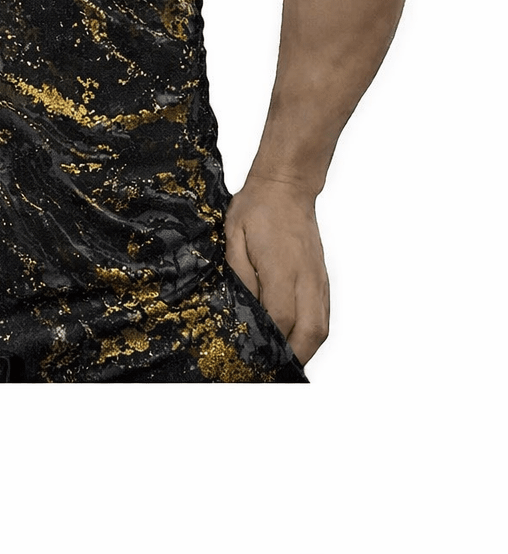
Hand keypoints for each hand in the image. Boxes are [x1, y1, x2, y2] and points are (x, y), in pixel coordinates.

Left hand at [224, 177, 329, 364]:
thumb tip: (243, 308)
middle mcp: (306, 279)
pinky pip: (323, 316)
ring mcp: (318, 280)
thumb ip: (240, 276)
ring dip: (304, 350)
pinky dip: (312, 335)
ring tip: (283, 361)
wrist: (286, 187)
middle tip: (270, 370)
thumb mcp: (234, 238)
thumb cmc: (257, 209)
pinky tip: (296, 340)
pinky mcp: (322, 279)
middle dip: (292, 357)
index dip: (267, 342)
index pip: (280, 318)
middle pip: (308, 333)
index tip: (252, 356)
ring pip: (320, 328)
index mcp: (282, 269)